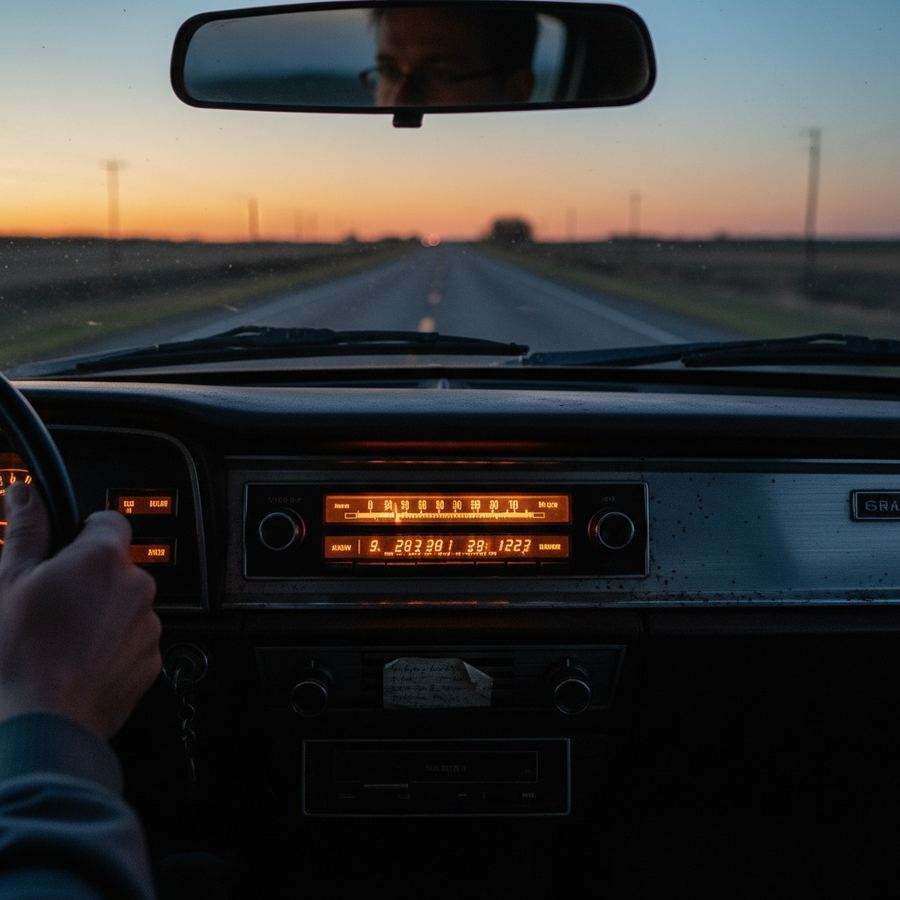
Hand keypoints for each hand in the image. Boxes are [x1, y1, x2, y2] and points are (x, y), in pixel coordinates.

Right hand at [0, 482, 160, 738]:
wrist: (42, 726)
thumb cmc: (20, 655)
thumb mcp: (9, 582)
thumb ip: (25, 530)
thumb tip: (26, 492)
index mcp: (103, 558)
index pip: (109, 521)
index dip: (82, 533)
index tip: (63, 552)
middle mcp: (137, 586)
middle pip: (116, 568)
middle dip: (89, 579)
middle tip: (51, 605)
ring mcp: (147, 625)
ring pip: (125, 606)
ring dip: (102, 614)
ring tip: (61, 640)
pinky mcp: (151, 661)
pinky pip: (133, 641)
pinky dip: (112, 646)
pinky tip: (77, 662)